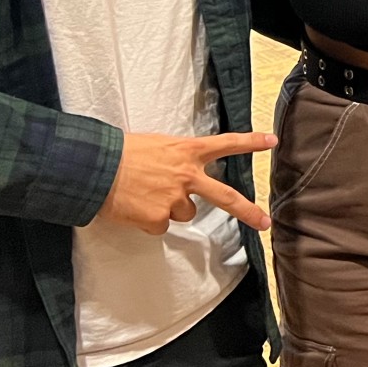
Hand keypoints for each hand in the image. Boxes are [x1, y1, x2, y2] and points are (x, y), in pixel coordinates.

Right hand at [99, 131, 277, 235]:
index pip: (226, 144)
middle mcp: (187, 176)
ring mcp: (175, 199)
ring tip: (145, 195)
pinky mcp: (159, 218)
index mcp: (187, 151)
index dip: (250, 142)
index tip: (272, 141)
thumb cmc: (121, 152)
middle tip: (265, 223)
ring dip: (169, 208)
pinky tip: (134, 207)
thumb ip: (175, 160)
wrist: (96, 168)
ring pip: (184, 212)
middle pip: (226, 197)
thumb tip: (177, 177)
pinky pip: (159, 225)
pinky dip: (149, 220)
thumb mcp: (156, 145)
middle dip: (248, 211)